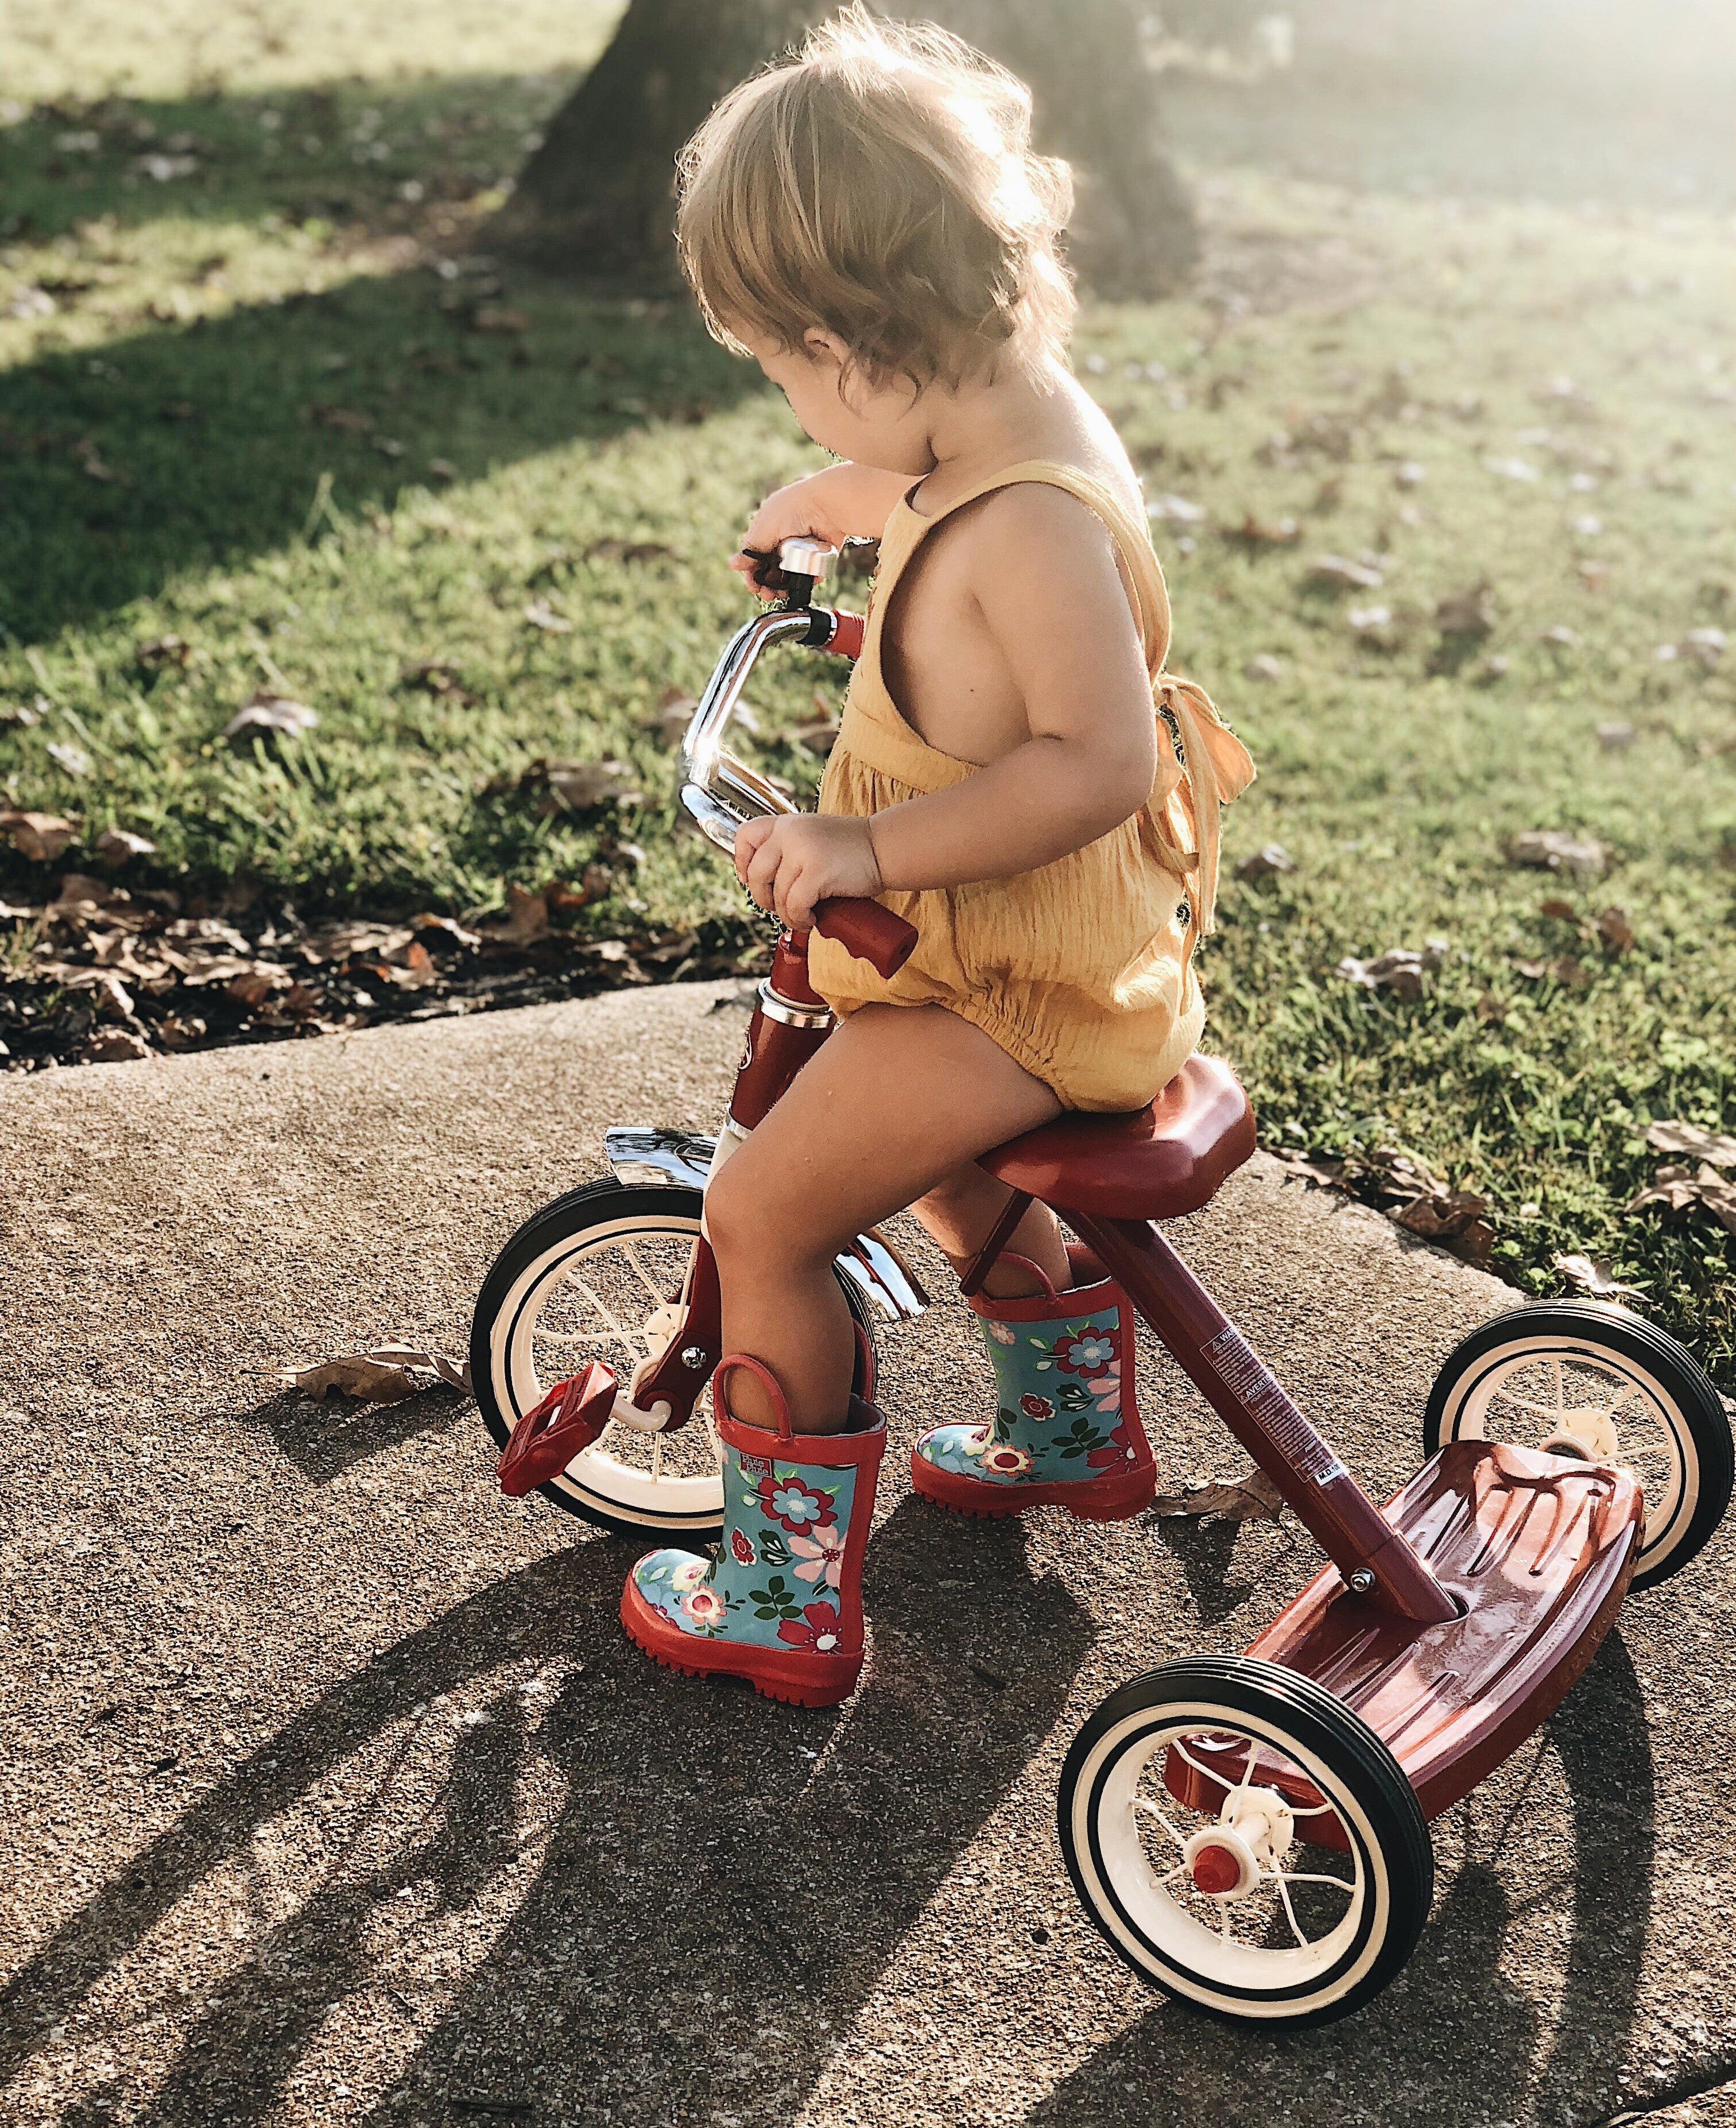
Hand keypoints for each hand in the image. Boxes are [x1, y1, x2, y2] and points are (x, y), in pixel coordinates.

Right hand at [729, 472, 846, 599]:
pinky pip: (808, 573)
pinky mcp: (817, 555)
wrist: (825, 505)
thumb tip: (733, 565)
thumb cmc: (791, 510)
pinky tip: (801, 584)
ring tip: (783, 594)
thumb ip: (749, 551)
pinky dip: (805, 580)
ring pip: (788, 576)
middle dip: (766, 585)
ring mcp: (799, 549)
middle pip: (770, 570)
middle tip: (768, 595)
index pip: (754, 558)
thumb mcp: (762, 530)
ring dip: (783, 588)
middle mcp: (781, 540)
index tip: (753, 587)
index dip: (752, 575)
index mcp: (765, 531)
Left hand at [734, 812, 881, 929]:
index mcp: (786, 823)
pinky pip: (795, 906)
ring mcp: (802, 852)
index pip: (745, 836)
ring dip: (788, 915)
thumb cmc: (853, 849)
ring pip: (776, 895)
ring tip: (805, 916)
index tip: (751, 878)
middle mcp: (790, 834)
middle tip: (782, 907)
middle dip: (764, 898)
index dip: (741, 862)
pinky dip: (801, 919)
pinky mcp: (817, 872)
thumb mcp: (813, 836)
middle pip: (755, 874)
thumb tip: (764, 881)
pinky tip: (813, 919)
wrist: (885, 848)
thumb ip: (790, 847)